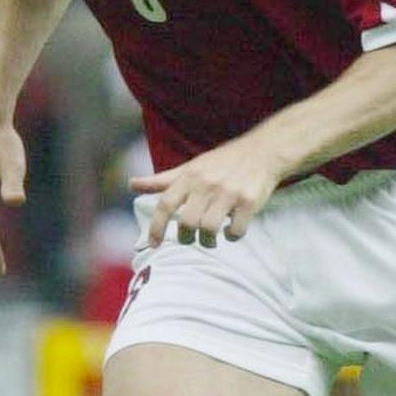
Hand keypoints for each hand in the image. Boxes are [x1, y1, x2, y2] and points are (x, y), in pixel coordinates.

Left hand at [130, 133, 282, 248]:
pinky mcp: (249, 201)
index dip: (156, 227)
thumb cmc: (222, 162)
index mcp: (189, 176)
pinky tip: (232, 230)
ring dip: (207, 242)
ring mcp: (229, 192)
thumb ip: (162, 180)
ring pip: (209, 229)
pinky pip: (236, 230)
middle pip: (187, 222)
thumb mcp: (190, 167)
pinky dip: (232, 236)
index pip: (165, 205)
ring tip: (210, 240)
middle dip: (186, 238)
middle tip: (190, 239)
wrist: (264, 150)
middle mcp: (207, 183)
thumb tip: (131, 184)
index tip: (153, 244)